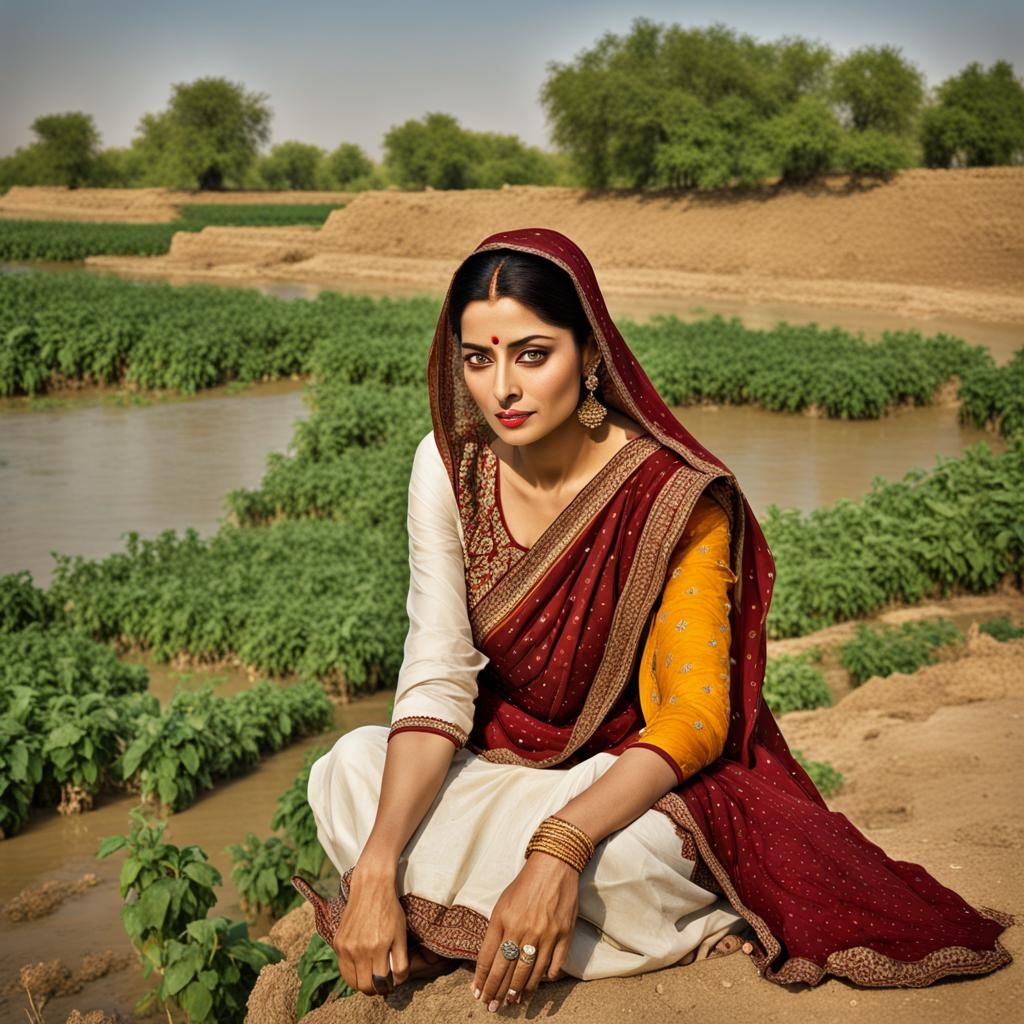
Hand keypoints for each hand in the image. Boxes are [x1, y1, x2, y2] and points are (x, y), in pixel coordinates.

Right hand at [332, 864, 409, 995]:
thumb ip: (401, 961)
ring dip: (361, 982)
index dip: (387, 986)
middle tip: (380, 982)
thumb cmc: (390, 910)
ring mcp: (346, 947)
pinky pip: (343, 968)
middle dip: (374, 988)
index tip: (390, 983)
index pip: (381, 983)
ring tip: (371, 974)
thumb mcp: (401, 934)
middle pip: (364, 987)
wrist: (371, 888)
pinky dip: (352, 971)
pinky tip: (361, 963)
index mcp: (378, 948)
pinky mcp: (338, 943)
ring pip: (352, 981)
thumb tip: (397, 982)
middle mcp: (360, 950)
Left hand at [473, 851, 578, 1009]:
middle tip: (492, 1007)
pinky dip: (547, 977)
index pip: (489, 959)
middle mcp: (523, 930)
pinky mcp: (564, 934)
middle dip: (497, 993)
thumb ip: (496, 931)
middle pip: (507, 971)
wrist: (554, 865)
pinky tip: (540, 984)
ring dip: (520, 991)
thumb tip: (491, 960)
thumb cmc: (525, 884)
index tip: (479, 994)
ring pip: (530, 973)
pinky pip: (555, 964)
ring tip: (513, 1001)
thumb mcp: (502, 904)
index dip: (483, 980)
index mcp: (504, 920)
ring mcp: (545, 934)